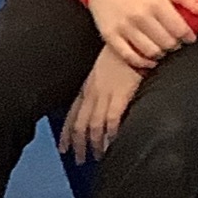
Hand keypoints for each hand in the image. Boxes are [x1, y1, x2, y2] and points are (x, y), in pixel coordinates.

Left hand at [60, 44, 142, 162]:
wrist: (134, 37)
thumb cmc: (123, 52)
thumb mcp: (105, 69)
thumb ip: (102, 86)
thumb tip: (102, 103)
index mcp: (88, 86)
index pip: (72, 114)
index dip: (67, 133)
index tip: (63, 148)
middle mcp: (93, 92)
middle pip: (79, 124)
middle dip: (77, 144)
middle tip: (78, 160)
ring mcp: (106, 93)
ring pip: (93, 125)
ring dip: (93, 144)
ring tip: (96, 157)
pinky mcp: (121, 94)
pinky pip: (112, 119)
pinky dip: (110, 134)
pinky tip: (111, 145)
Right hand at [88, 0, 197, 70]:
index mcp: (155, 2)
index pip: (180, 29)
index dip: (188, 37)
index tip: (188, 38)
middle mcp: (140, 15)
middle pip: (167, 43)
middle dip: (174, 46)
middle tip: (173, 43)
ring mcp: (124, 27)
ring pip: (151, 52)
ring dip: (160, 54)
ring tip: (162, 49)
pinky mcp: (111, 37)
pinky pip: (131, 57)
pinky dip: (143, 63)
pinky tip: (149, 60)